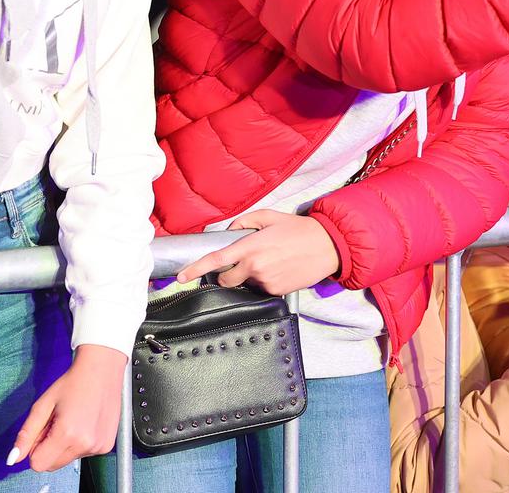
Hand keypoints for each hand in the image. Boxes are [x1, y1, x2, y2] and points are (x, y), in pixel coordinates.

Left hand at [7, 344, 125, 471]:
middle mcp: (85, 444)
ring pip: (67, 460)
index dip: (35, 448)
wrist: (102, 369)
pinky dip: (80, 443)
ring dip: (65, 446)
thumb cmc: (72, 383)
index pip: (38, 464)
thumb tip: (13, 459)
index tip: (43, 430)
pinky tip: (85, 423)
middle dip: (49, 448)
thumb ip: (26, 434)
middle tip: (57, 423)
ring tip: (73, 420)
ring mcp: (98, 446)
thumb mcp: (43, 405)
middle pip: (52, 466)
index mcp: (67, 434)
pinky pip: (83, 454)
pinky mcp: (106, 446)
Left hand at [175, 210, 339, 293]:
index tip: (181, 277)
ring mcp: (266, 282)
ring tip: (270, 260)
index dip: (195, 269)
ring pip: (245, 284)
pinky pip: (261, 289)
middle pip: (226, 279)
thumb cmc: (298, 229)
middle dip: (227, 273)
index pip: (216, 260)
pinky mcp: (276, 291)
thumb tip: (231, 231)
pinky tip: (278, 269)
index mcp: (250, 247)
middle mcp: (255, 267)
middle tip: (242, 261)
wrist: (327, 246)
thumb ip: (245, 221)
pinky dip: (264, 281)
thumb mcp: (270, 216)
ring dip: (249, 275)